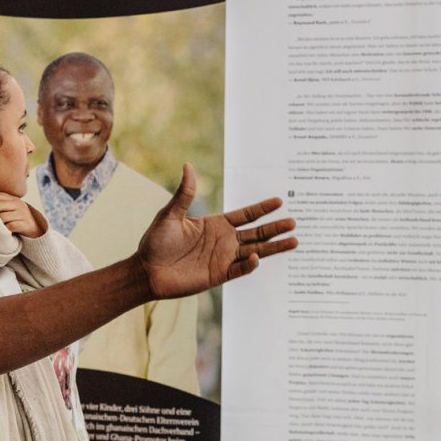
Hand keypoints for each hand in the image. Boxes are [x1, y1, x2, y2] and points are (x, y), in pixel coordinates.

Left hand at [0, 192, 47, 237]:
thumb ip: (0, 205)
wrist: (36, 228)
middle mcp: (18, 204)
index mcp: (13, 198)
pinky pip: (11, 226)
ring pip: (3, 216)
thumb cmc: (18, 218)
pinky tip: (3, 232)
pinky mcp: (25, 225)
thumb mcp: (11, 208)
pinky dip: (5, 230)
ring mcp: (23, 214)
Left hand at [136, 164, 296, 298]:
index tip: (279, 201)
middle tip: (294, 222)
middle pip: (256, 233)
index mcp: (215, 225)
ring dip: (273, 247)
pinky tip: (258, 257)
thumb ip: (184, 193)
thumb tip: (188, 166)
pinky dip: (249, 265)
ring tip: (294, 241)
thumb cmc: (156, 242)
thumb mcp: (170, 214)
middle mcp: (224, 241)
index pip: (245, 215)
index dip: (262, 209)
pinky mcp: (218, 275)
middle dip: (275, 228)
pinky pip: (239, 270)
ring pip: (255, 251)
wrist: (146, 271)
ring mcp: (223, 259)